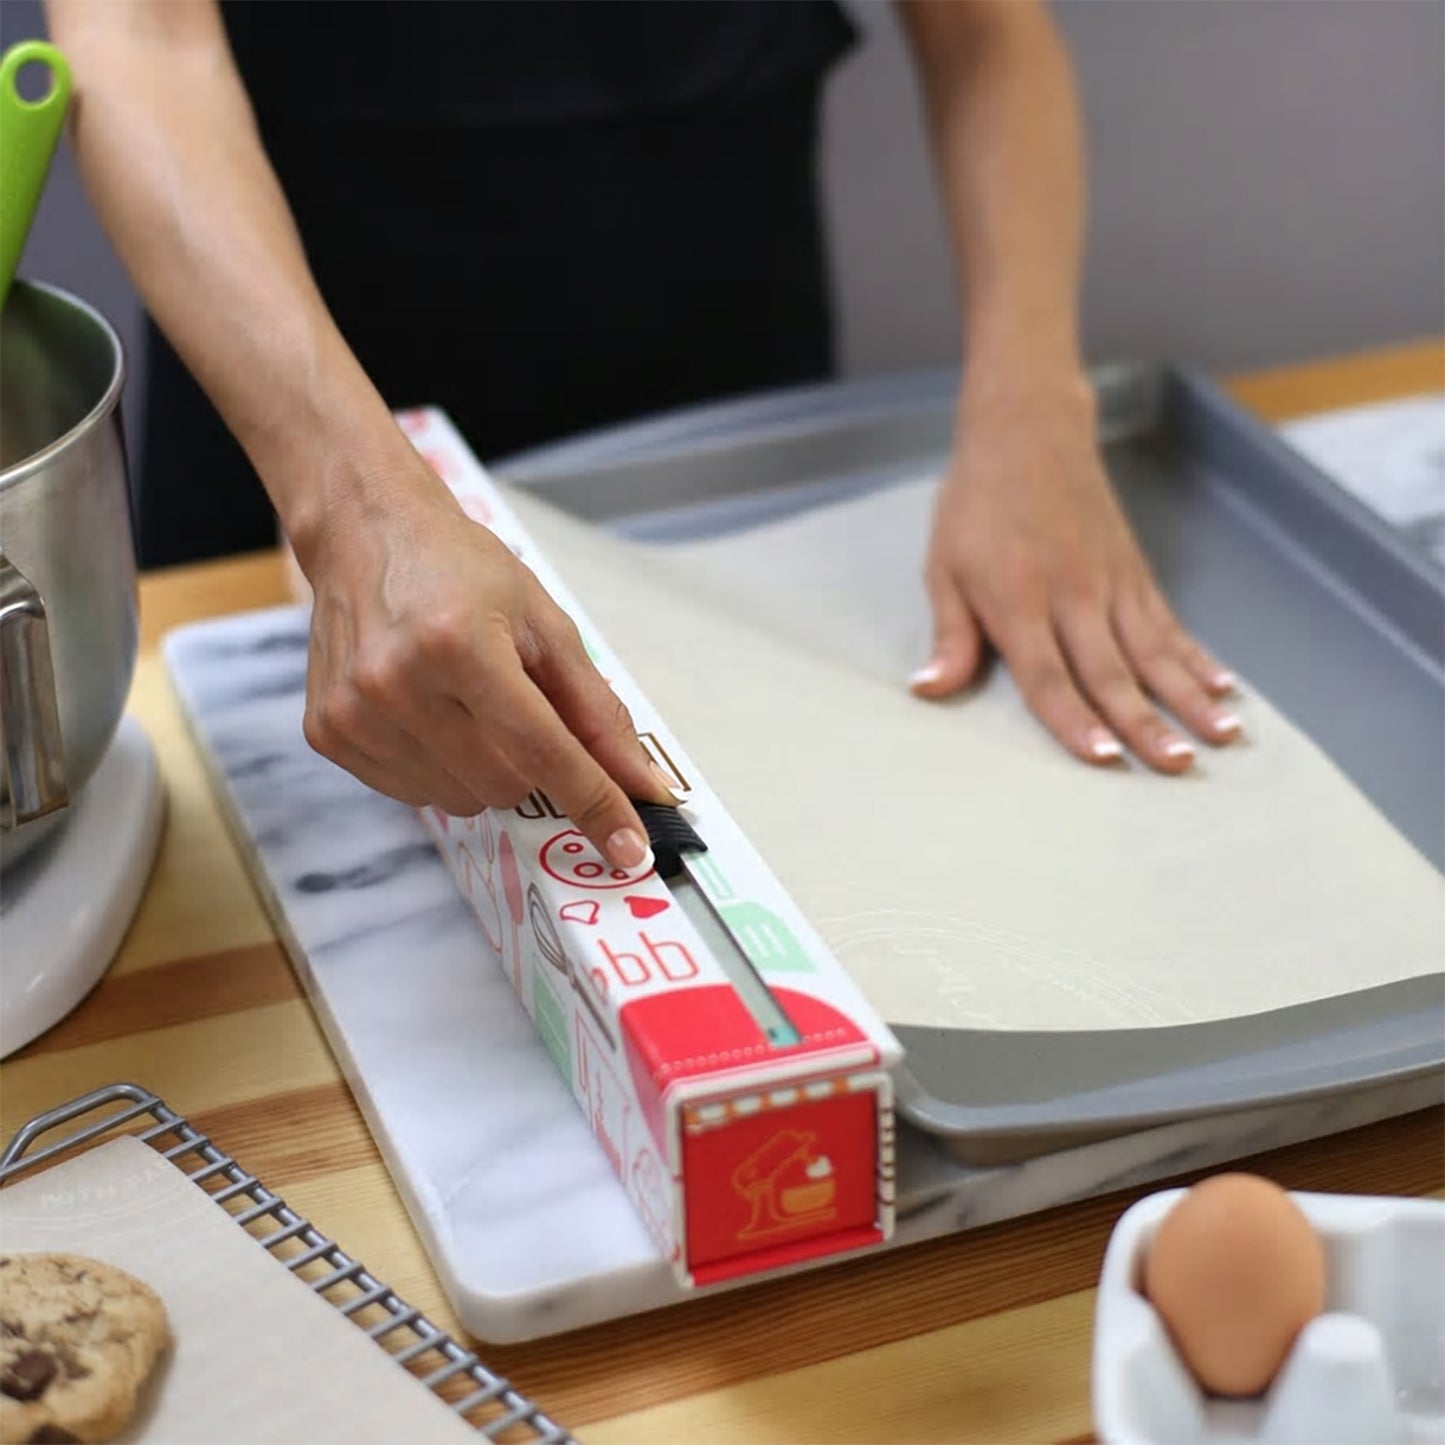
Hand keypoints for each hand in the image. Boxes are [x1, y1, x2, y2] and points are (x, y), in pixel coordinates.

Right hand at [297, 463, 675, 865]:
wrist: (367, 532)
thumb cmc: (460, 569)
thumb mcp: (545, 623)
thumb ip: (596, 710)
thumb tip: (639, 782)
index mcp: (459, 645)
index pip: (542, 751)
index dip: (595, 803)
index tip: (631, 849)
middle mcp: (397, 683)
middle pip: (506, 785)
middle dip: (532, 764)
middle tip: (517, 706)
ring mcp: (355, 713)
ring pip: (462, 800)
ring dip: (486, 769)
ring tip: (466, 700)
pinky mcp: (329, 733)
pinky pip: (415, 795)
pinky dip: (441, 768)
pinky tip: (429, 713)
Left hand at [913, 380, 1239, 771]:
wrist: (1027, 429)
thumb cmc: (976, 504)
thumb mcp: (943, 568)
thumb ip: (949, 635)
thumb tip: (929, 691)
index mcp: (1019, 600)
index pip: (1048, 674)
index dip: (1074, 719)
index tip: (1103, 759)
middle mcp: (1072, 595)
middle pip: (1112, 671)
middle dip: (1146, 723)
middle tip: (1178, 766)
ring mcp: (1111, 581)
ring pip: (1154, 650)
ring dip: (1189, 696)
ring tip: (1223, 735)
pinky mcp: (1133, 570)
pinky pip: (1169, 622)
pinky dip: (1197, 655)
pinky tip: (1224, 685)